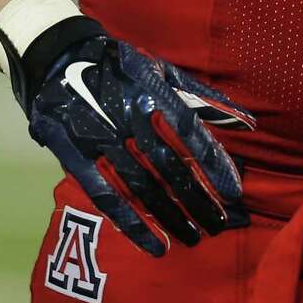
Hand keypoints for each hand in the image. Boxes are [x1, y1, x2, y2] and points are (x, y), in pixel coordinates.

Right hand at [0, 15, 253, 256]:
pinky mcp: (74, 155)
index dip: (213, 162)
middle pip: (168, 166)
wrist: (56, 57)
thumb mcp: (161, 70)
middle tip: (218, 225)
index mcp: (151, 90)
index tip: (234, 190)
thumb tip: (246, 122)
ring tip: (192, 238)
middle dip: (196, 198)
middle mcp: (127, 115)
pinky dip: (129, 222)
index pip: (189, 131)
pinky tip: (153, 244)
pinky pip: (104, 195)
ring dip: (168, 216)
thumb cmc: (121, 66)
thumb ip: (202, 97)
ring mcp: (98, 137)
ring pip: (140, 185)